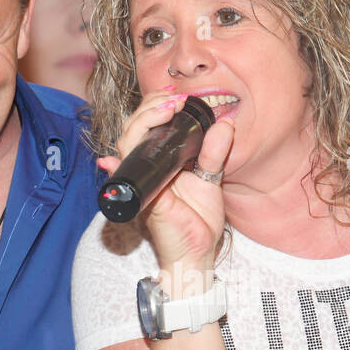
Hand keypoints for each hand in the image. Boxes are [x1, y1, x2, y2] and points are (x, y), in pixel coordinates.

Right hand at [95, 89, 234, 276]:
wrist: (198, 253)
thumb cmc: (199, 221)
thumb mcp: (211, 179)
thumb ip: (215, 152)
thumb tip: (225, 123)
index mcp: (162, 161)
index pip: (150, 125)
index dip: (158, 106)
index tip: (180, 96)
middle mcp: (147, 168)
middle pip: (134, 127)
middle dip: (151, 106)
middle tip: (174, 98)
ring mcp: (142, 180)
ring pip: (127, 142)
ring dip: (143, 120)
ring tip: (167, 108)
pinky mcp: (143, 195)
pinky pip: (127, 169)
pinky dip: (124, 156)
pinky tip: (126, 147)